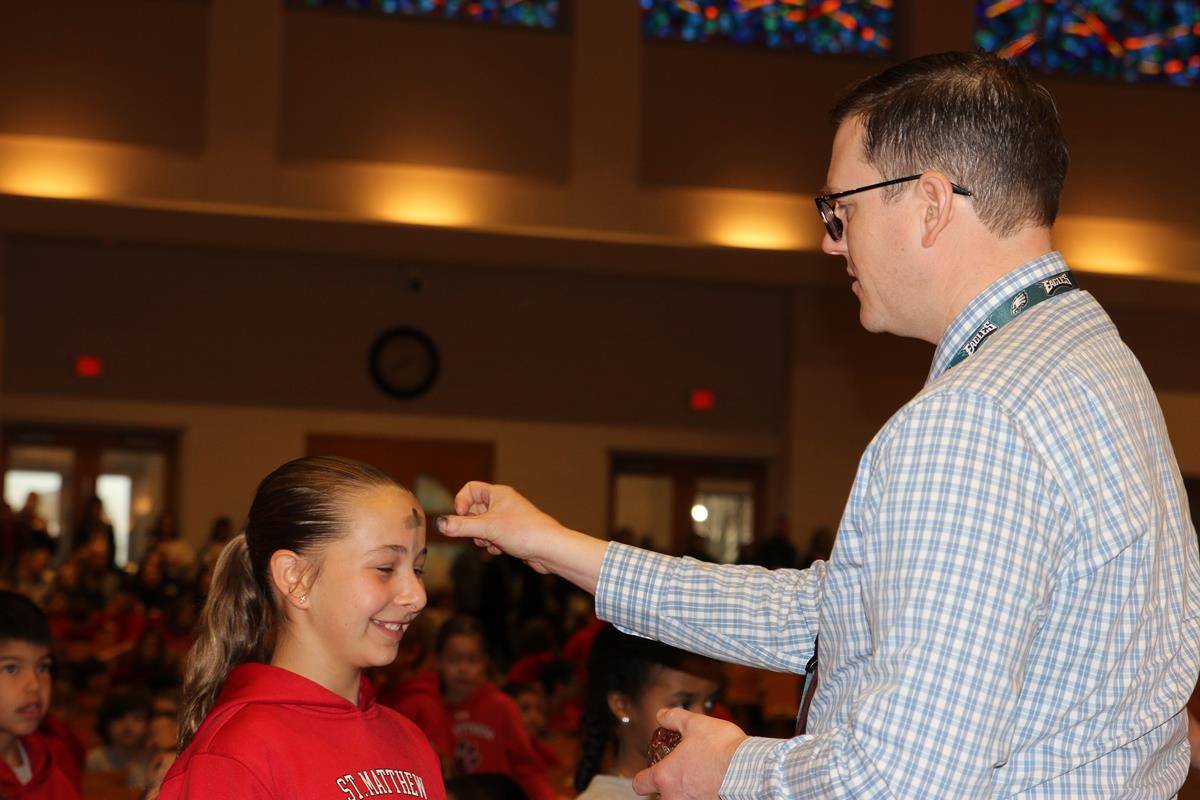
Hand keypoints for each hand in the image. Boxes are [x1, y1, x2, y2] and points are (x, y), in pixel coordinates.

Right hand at [437, 482, 569, 574]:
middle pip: (473, 510)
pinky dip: (492, 545)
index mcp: (498, 494)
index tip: (461, 516)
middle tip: (479, 533)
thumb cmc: (524, 531)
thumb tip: (439, 523)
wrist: (549, 549)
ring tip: (493, 542)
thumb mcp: (487, 528)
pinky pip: (491, 538)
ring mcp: (507, 519)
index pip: (470, 489)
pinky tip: (502, 549)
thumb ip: (461, 526)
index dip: (461, 502)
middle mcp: (502, 503)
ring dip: (482, 537)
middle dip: (472, 525)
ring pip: (481, 527)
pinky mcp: (511, 535)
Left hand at [632, 708, 746, 798]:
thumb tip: (661, 714)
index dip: (643, 777)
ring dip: (686, 794)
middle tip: (682, 775)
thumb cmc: (721, 749)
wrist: (750, 770)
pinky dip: (703, 796)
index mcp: (665, 776)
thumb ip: (674, 718)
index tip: (650, 773)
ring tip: (700, 781)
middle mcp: (674, 798)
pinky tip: (714, 787)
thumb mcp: (695, 724)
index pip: (640, 784)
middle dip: (668, 789)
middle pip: (660, 798)